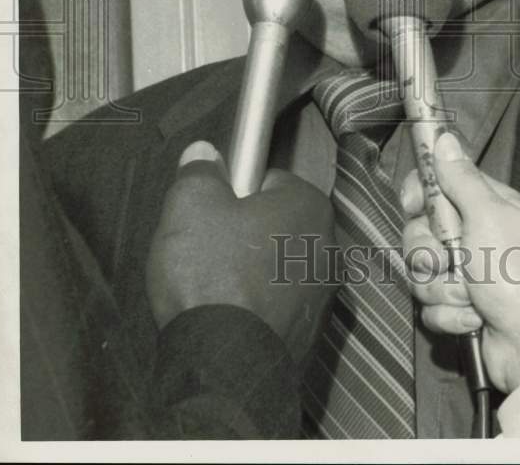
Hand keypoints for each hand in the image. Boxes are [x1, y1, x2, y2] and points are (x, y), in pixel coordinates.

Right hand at [147, 141, 335, 364]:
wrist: (224, 365)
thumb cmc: (213, 276)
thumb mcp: (191, 205)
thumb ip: (199, 172)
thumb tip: (203, 153)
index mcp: (309, 204)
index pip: (270, 180)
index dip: (234, 192)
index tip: (213, 211)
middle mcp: (329, 245)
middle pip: (276, 224)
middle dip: (244, 233)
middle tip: (208, 248)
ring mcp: (324, 294)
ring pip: (278, 266)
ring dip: (251, 272)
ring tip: (214, 287)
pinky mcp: (311, 333)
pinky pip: (278, 305)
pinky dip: (257, 308)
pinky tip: (228, 317)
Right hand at [400, 132, 519, 393]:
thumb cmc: (516, 274)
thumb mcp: (488, 216)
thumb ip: (461, 179)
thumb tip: (445, 136)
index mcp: (487, 206)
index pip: (438, 184)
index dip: (419, 194)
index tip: (413, 205)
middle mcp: (475, 235)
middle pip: (420, 230)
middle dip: (428, 252)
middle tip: (447, 261)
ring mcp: (467, 273)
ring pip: (422, 271)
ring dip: (441, 288)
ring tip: (469, 297)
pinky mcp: (460, 307)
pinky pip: (430, 305)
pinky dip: (448, 315)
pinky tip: (472, 319)